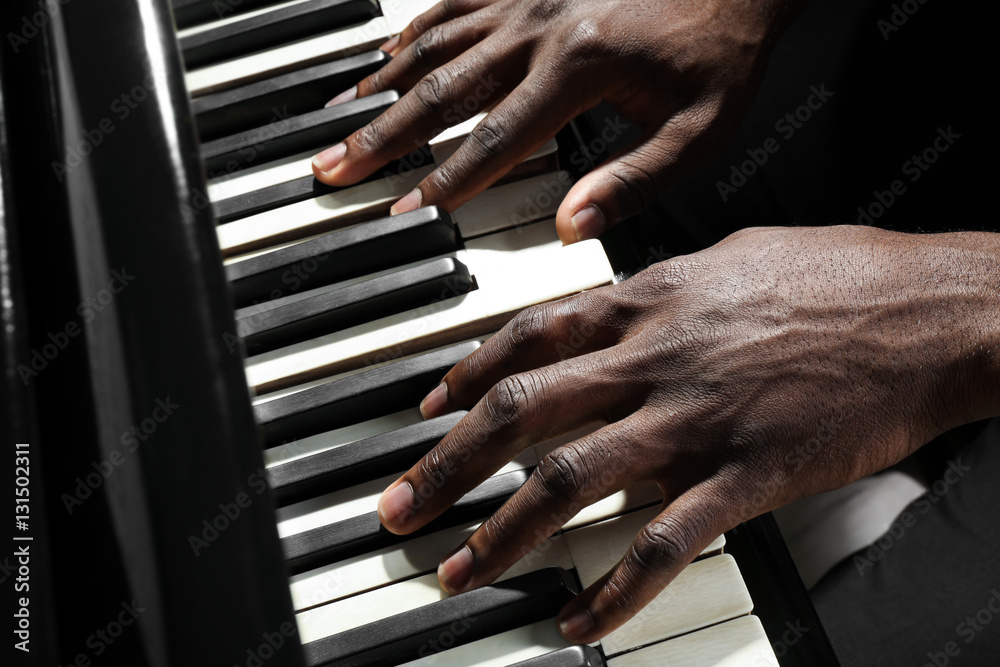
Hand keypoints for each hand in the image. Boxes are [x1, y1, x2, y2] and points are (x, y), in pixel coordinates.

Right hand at [312, 0, 801, 242]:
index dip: (443, 182)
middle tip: (332, 165)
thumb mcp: (697, 130)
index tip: (399, 211)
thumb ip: (632, 182)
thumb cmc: (719, 49)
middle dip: (380, 136)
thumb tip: (569, 228)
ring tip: (340, 115)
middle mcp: (538, 27)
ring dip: (382, 83)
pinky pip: (452, 2)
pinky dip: (413, 32)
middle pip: (441, 92)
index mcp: (578, 69)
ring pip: (435, 43)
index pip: (494, 142)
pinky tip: (386, 53)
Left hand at [376, 225, 999, 642]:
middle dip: (448, 463)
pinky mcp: (746, 476)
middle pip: (523, 411)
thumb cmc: (842, 276)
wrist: (932, 312)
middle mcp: (657, 356)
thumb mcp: (734, 256)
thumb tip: (619, 302)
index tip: (431, 410)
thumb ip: (662, 286)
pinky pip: (662, 544)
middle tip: (401, 504)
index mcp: (652, 299)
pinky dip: (613, 590)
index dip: (469, 374)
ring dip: (502, 531)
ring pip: (570, 480)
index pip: (531, 335)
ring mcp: (696, 419)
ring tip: (458, 569)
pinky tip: (577, 622)